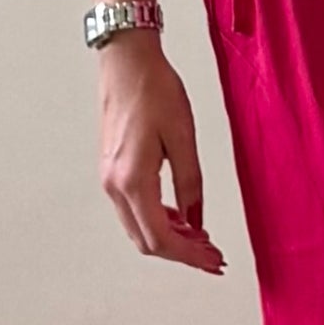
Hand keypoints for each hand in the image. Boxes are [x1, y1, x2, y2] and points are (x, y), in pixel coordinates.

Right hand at [98, 39, 225, 273]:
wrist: (127, 63)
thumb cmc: (154, 91)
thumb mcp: (183, 138)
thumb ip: (191, 183)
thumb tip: (197, 221)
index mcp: (133, 180)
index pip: (161, 238)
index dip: (190, 256)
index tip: (214, 261)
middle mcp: (114, 186)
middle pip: (147, 241)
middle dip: (182, 253)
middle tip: (214, 256)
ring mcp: (109, 180)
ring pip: (139, 229)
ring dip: (171, 239)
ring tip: (202, 239)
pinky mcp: (112, 171)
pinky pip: (134, 211)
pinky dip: (159, 222)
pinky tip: (182, 218)